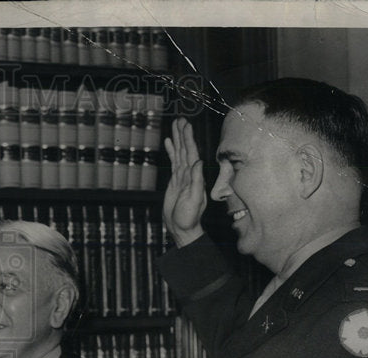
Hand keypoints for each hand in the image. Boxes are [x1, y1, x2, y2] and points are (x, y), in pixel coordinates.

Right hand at [163, 117, 206, 246]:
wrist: (182, 229)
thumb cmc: (189, 218)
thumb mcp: (194, 200)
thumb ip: (197, 181)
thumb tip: (198, 162)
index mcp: (195, 176)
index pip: (191, 153)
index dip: (188, 139)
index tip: (186, 125)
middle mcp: (190, 173)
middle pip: (185, 149)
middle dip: (183, 134)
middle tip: (180, 119)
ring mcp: (182, 176)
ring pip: (179, 153)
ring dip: (178, 139)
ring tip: (175, 125)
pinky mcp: (175, 181)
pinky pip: (174, 162)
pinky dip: (172, 151)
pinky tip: (169, 142)